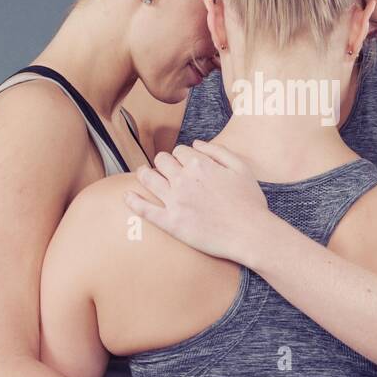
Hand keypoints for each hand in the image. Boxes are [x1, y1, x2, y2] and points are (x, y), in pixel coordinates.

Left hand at [123, 140, 269, 263]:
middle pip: (162, 160)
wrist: (250, 234)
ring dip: (144, 173)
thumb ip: (218, 151)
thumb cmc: (249, 202)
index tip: (184, 163)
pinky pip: (145, 209)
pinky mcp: (171, 222)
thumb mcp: (241, 167)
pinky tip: (127, 196)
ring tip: (142, 174)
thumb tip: (196, 143)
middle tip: (165, 169)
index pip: (180, 150)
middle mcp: (184, 179)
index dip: (181, 155)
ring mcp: (175, 201)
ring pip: (149, 178)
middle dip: (163, 162)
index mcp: (200, 164)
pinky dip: (133, 201)